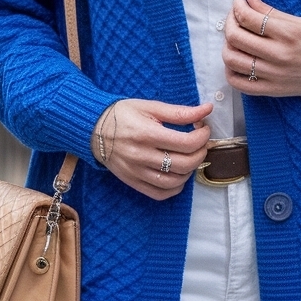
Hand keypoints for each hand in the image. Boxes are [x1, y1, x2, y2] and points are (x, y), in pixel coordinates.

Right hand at [90, 99, 212, 200]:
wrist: (93, 128)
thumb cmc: (122, 114)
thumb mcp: (150, 106)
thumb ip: (179, 112)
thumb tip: (207, 109)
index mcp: (147, 134)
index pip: (187, 143)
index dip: (203, 136)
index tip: (203, 128)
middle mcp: (142, 156)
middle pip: (185, 164)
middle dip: (201, 153)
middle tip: (200, 143)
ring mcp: (137, 172)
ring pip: (175, 182)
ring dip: (190, 170)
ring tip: (190, 156)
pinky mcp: (133, 182)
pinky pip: (161, 193)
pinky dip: (175, 187)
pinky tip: (178, 173)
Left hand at [222, 0, 300, 98]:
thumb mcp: (299, 21)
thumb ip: (270, 10)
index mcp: (288, 34)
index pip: (249, 17)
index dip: (238, 6)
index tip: (239, 1)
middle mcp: (279, 55)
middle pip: (236, 37)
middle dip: (229, 22)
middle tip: (234, 17)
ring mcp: (273, 75)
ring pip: (232, 59)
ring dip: (227, 45)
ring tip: (235, 38)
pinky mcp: (271, 90)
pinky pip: (238, 83)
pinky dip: (230, 70)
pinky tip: (237, 59)